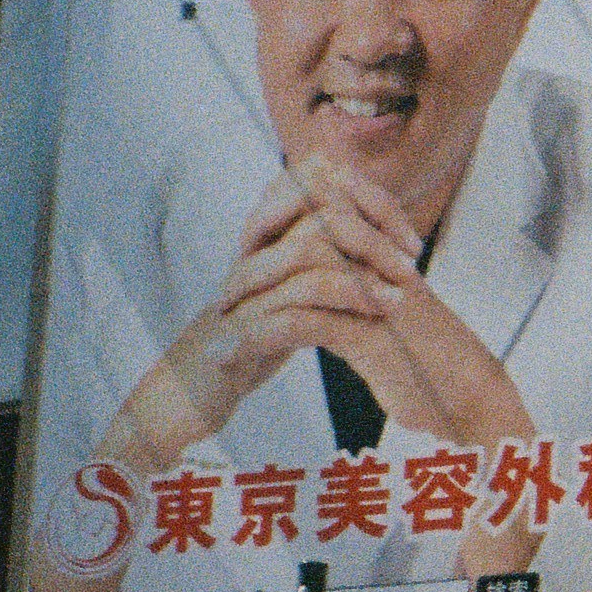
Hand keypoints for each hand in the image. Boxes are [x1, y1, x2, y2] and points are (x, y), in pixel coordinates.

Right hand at [109, 156, 428, 467]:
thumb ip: (318, 274)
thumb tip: (365, 256)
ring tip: (399, 298)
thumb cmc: (243, 350)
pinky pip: (292, 309)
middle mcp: (252, 257)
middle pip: (313, 208)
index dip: (368, 205)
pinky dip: (340, 310)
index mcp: (264, 246)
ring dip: (364, 270)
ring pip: (306, 252)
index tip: (408, 240)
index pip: (314, 190)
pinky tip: (374, 321)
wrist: (180, 400)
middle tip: (411, 260)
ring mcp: (243, 291)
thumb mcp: (288, 304)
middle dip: (371, 231)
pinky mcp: (238, 333)